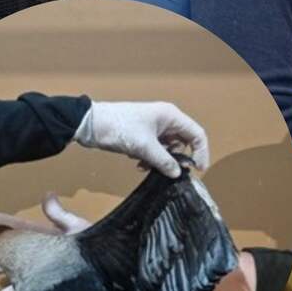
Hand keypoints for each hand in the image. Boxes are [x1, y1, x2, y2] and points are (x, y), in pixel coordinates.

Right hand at [0, 195, 91, 290]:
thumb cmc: (98, 248)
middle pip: (6, 248)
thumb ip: (60, 215)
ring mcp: (42, 270)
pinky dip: (14, 290)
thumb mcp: (79, 229)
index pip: (16, 226)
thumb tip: (46, 194)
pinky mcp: (48, 286)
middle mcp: (39, 253)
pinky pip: (26, 289)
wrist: (114, 272)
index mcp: (45, 236)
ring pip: (10, 269)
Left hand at [73, 101, 208, 177]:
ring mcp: (155, 127)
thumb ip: (164, 161)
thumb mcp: (144, 147)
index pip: (197, 134)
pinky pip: (156, 149)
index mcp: (171, 116)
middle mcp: (166, 120)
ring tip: (147, 167)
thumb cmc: (120, 128)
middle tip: (170, 172)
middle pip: (184, 142)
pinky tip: (139, 164)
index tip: (198, 170)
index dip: (201, 152)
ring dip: (162, 160)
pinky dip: (151, 158)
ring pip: (169, 148)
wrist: (90, 123)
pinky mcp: (144, 134)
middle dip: (177, 158)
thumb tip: (177, 174)